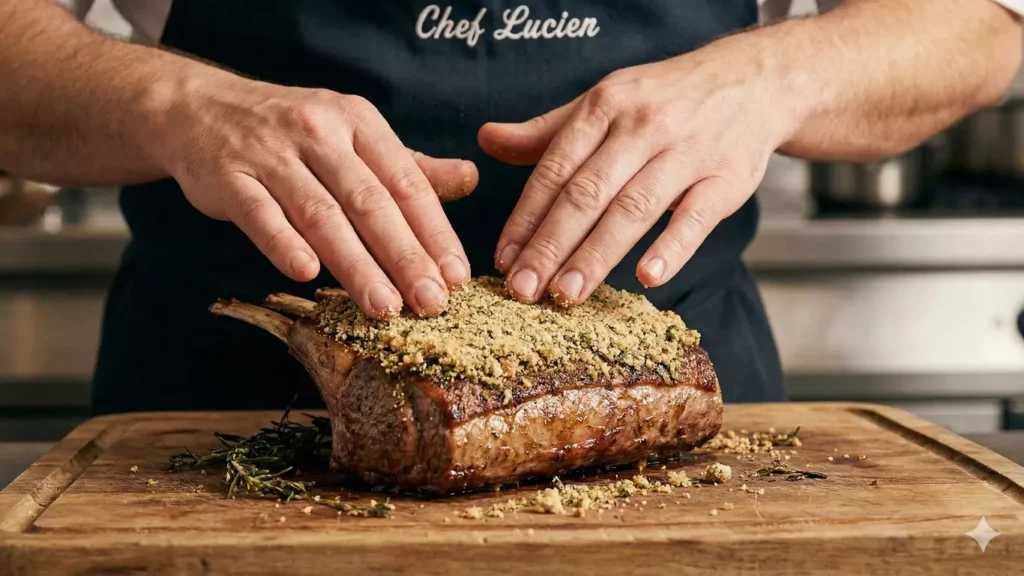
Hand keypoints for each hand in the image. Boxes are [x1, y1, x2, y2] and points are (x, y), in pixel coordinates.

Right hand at [155, 74, 477, 317]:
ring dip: (355, 264)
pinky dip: (283, 243)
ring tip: (384, 305)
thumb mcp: (354, 136)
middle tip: (432, 302)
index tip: (457, 277)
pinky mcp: (228, 176)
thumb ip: (409, 166)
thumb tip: (470, 180)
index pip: (406, 183)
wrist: (199, 108)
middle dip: (405, 256)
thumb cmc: (292, 134)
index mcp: (358, 122)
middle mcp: (318, 132)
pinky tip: (307, 275)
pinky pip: (260, 214)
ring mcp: (270, 153)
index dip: (434, 231)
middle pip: (369, 202)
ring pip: (321, 214)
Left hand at [479, 42, 796, 304]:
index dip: (526, 217)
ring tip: (566, 294)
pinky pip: (695, 216)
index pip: (555, 169)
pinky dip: (671, 248)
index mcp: (604, 107)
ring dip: (596, 255)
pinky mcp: (727, 178)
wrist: (754, 81)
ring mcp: (687, 151)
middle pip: (587, 193)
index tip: (503, 260)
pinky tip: (647, 278)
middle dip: (550, 245)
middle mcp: (642, 125)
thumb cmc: (667, 100)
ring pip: (634, 208)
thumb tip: (487, 141)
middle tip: (524, 289)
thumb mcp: (605, 102)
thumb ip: (547, 132)